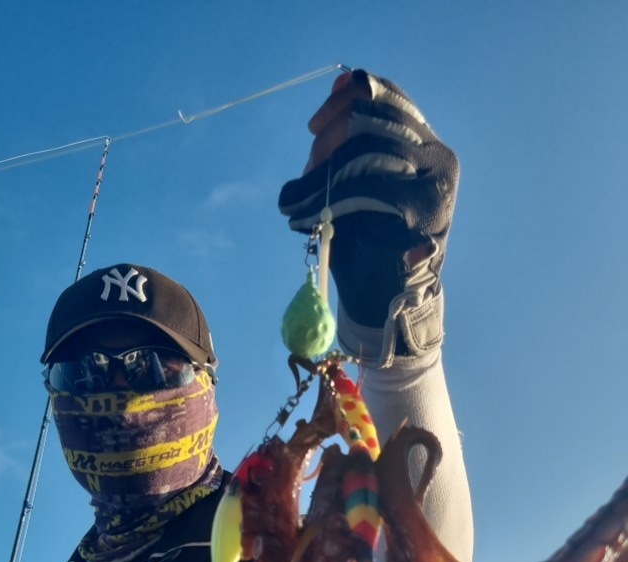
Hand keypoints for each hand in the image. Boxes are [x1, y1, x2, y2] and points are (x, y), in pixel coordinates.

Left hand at [279, 70, 458, 364]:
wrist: (385, 307)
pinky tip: (300, 213)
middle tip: (304, 172)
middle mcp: (438, 158)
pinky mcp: (422, 210)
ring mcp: (435, 183)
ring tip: (295, 200)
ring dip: (320, 172)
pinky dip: (324, 195)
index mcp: (427, 146)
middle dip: (329, 139)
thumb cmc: (368, 246)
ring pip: (367, 147)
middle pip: (375, 116)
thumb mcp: (356, 182)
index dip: (349, 98)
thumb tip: (341, 83)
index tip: (314, 126)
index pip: (390, 97)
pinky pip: (365, 184)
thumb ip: (350, 139)